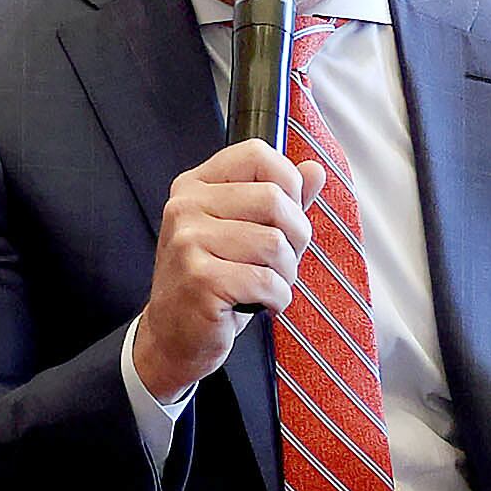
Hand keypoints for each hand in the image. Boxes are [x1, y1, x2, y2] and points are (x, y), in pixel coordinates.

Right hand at [136, 142, 322, 400]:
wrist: (174, 336)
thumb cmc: (216, 281)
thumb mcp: (247, 232)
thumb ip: (281, 200)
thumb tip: (316, 170)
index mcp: (196, 185)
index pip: (257, 154)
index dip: (288, 185)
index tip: (284, 218)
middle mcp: (186, 206)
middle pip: (274, 199)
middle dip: (296, 237)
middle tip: (283, 262)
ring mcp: (188, 242)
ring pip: (274, 243)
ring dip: (286, 273)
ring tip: (268, 285)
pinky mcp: (199, 279)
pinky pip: (266, 280)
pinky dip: (277, 298)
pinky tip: (261, 304)